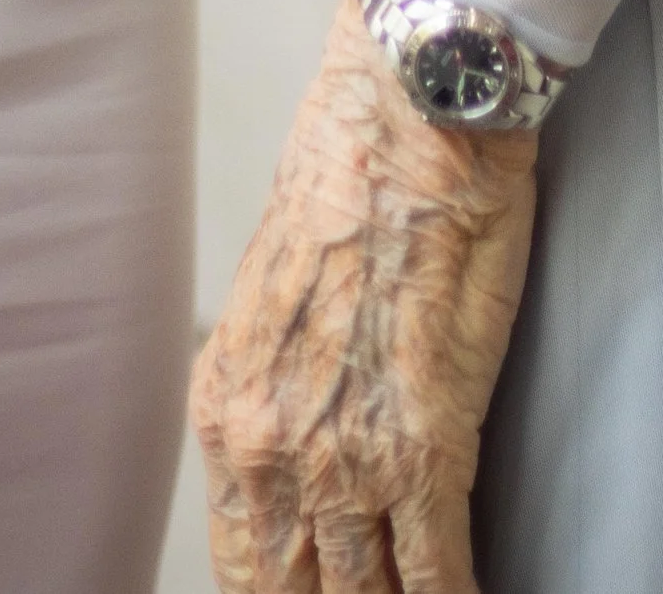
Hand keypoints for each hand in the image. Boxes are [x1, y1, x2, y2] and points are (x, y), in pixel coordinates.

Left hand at [192, 0, 536, 592]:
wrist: (405, 116)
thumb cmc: (353, 174)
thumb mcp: (276, 291)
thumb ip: (280, 376)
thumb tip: (306, 422)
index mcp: (228, 407)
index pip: (243, 561)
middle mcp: (270, 447)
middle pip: (296, 593)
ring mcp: (346, 458)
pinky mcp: (426, 447)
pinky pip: (434, 571)